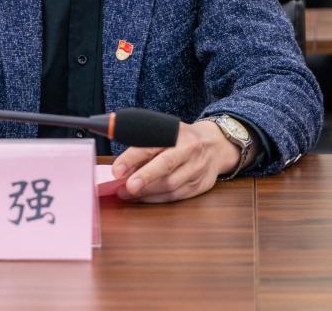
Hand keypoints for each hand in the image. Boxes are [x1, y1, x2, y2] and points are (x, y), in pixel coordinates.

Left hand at [109, 120, 239, 202]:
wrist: (215, 146)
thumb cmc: (180, 139)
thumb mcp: (164, 132)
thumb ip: (142, 145)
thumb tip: (119, 167)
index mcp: (176, 132)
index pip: (152, 144)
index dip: (132, 158)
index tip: (116, 170)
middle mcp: (189, 149)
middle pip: (165, 165)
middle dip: (144, 178)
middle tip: (125, 188)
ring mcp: (197, 169)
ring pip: (170, 185)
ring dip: (146, 193)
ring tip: (126, 194)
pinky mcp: (200, 185)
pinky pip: (176, 196)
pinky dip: (157, 199)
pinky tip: (143, 198)